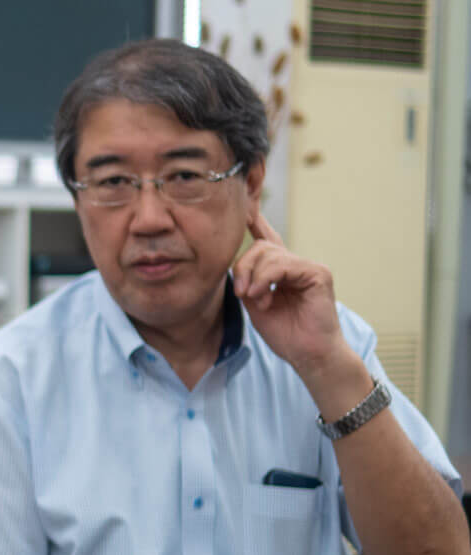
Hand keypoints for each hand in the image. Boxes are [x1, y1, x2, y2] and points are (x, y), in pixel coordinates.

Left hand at [230, 212, 351, 383]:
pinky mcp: (317, 273)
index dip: (255, 218)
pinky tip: (265, 296)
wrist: (307, 354)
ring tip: (256, 299)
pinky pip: (284, 264)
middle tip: (242, 292)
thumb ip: (246, 280)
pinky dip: (267, 279)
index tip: (245, 200)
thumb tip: (237, 264)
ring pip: (269, 253)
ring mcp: (308, 266)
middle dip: (243, 267)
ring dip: (254, 277)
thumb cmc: (284, 333)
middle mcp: (294, 264)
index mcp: (279, 270)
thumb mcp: (254, 302)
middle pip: (259, 246)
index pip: (266, 237)